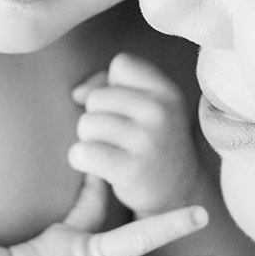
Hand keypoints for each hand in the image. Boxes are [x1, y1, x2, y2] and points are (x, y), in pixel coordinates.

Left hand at [68, 52, 200, 216]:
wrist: (177, 190)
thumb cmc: (152, 140)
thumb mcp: (148, 104)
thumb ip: (110, 85)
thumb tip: (76, 94)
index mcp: (167, 90)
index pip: (121, 64)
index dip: (113, 85)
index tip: (125, 107)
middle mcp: (160, 112)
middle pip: (96, 98)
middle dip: (98, 116)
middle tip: (118, 137)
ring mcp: (147, 141)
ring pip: (86, 124)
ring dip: (89, 140)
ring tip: (110, 151)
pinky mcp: (131, 170)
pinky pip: (82, 152)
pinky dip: (81, 160)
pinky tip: (98, 166)